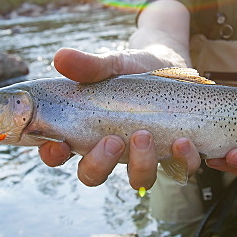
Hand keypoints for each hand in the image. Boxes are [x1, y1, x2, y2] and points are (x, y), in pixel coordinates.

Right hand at [37, 48, 200, 189]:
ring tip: (145, 135)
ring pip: (138, 180)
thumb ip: (88, 65)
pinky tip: (183, 141)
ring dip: (141, 164)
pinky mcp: (174, 154)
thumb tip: (60, 57)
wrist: (168, 63)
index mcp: (85, 131)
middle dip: (100, 164)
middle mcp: (111, 150)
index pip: (58, 153)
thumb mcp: (111, 64)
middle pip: (94, 175)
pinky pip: (180, 170)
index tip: (59, 145)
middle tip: (112, 140)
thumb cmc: (130, 68)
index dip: (53, 156)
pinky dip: (183, 160)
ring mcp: (143, 156)